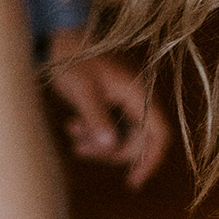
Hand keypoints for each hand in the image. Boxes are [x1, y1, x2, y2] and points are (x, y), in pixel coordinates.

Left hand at [47, 26, 170, 187]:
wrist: (59, 36)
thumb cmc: (72, 58)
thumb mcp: (83, 90)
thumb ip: (98, 119)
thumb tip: (111, 147)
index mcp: (138, 92)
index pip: (159, 133)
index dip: (150, 159)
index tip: (134, 182)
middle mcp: (137, 96)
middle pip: (138, 139)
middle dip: (111, 152)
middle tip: (82, 150)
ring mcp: (124, 98)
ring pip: (121, 134)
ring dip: (98, 142)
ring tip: (72, 135)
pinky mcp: (111, 99)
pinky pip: (110, 125)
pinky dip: (93, 131)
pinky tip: (72, 126)